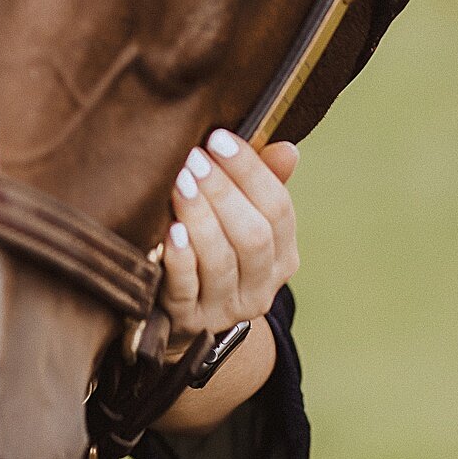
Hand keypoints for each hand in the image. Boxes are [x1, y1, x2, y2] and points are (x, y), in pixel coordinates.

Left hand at [160, 128, 299, 342]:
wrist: (184, 317)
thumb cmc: (213, 249)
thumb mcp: (240, 219)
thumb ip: (262, 184)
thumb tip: (287, 149)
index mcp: (282, 256)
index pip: (278, 210)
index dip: (250, 172)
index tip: (219, 138)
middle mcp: (262, 286)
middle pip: (252, 236)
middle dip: (222, 192)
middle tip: (194, 158)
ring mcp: (226, 307)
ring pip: (221, 262)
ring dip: (200, 218)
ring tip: (178, 183)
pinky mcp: (189, 320)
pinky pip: (186, 289)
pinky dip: (181, 259)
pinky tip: (170, 232)